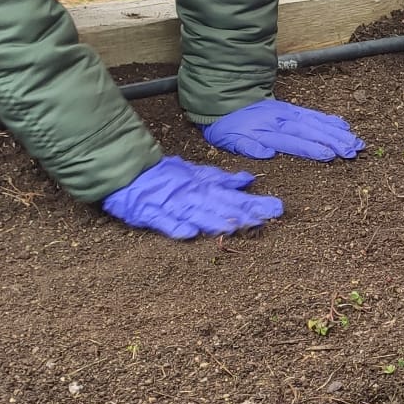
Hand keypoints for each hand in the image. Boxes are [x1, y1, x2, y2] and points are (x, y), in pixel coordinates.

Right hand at [102, 156, 283, 239]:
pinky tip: (189, 234)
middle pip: (219, 206)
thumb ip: (220, 179)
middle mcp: (190, 196)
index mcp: (202, 188)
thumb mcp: (194, 173)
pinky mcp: (149, 212)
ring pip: (195, 213)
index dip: (253, 203)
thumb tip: (247, 179)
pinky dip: (175, 227)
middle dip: (243, 213)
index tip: (277, 208)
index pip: (233, 197)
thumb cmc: (163, 175)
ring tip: (234, 227)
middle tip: (265, 219)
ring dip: (214, 220)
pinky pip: (162, 221)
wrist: (126, 170)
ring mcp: (170, 204)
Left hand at [202, 99, 364, 160]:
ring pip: (316, 122)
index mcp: (265, 131)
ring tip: (355, 141)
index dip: (311, 148)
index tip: (330, 155)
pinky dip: (329, 120)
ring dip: (337, 132)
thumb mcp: (229, 141)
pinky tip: (343, 126)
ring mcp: (288, 113)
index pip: (293, 141)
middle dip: (334, 141)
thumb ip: (247, 147)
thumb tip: (266, 153)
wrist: (225, 101)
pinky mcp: (292, 109)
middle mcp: (281, 120)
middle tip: (353, 150)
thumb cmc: (228, 127)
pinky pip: (313, 114)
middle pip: (310, 131)